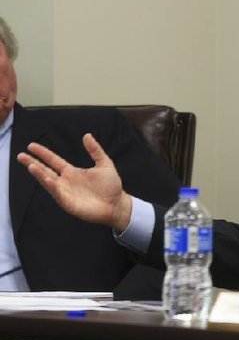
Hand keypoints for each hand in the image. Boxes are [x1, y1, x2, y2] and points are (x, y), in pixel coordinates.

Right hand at [17, 133, 131, 230]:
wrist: (117, 205)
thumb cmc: (111, 186)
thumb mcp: (104, 164)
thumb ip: (95, 150)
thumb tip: (87, 135)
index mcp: (72, 172)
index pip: (54, 161)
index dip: (43, 153)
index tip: (31, 146)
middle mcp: (65, 181)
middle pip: (45, 170)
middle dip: (33, 163)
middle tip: (20, 155)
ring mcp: (65, 192)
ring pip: (48, 182)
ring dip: (39, 174)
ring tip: (30, 165)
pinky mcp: (68, 203)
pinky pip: (57, 193)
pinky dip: (51, 186)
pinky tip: (46, 178)